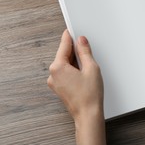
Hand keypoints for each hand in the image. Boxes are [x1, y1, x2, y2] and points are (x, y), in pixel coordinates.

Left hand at [47, 30, 106, 144]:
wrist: (88, 115)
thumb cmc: (89, 95)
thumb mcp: (91, 68)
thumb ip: (85, 52)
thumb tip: (81, 41)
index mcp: (58, 67)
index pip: (64, 45)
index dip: (70, 36)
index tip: (71, 30)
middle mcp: (53, 74)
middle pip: (63, 55)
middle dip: (74, 51)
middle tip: (86, 50)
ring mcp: (55, 82)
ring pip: (64, 64)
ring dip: (74, 62)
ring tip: (87, 68)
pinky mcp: (59, 88)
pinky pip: (65, 73)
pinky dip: (73, 70)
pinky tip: (83, 74)